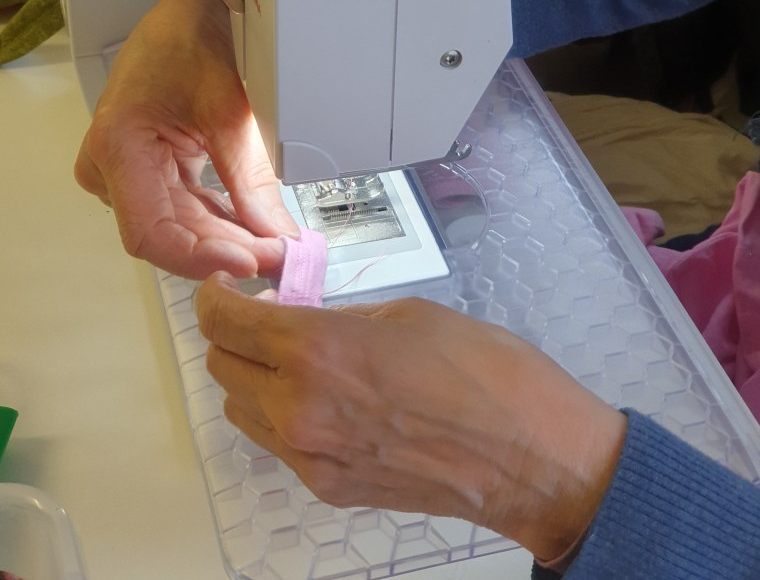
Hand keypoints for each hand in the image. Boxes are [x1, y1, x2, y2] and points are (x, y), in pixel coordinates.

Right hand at [75, 0, 298, 278]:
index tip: (254, 263)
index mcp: (117, 145)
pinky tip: (257, 230)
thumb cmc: (194, 37)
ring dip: (227, 240)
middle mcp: (111, 166)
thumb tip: (276, 236)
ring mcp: (128, 170)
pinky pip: (184, 207)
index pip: (151, 234)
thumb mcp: (228, 106)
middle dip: (227, 251)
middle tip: (283, 259)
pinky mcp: (150, 168)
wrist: (188, 10)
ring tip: (277, 248)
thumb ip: (250, 178)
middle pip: (168, 234)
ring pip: (179, 225)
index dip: (201, 257)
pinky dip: (221, 220)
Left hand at [196, 279, 626, 562]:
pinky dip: (281, 412)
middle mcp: (299, 410)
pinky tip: (325, 394)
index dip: (215, 296)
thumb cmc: (483, 371)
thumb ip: (337, 316)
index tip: (224, 285)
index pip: (224, 322)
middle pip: (222, 366)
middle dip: (235, 332)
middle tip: (271, 312)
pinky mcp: (328, 488)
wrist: (530, 456)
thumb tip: (301, 317)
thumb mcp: (404, 313)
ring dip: (253, 375)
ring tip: (296, 355)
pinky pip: (277, 444)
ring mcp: (310, 458)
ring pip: (241, 409)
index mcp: (317, 352)